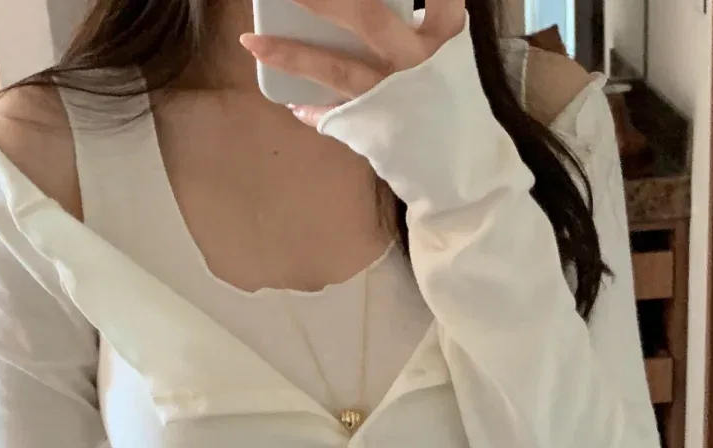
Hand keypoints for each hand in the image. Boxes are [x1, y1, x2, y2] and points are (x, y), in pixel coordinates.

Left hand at [240, 0, 465, 124]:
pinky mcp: (374, 128)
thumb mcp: (446, 55)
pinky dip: (311, 110)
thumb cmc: (448, 100)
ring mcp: (391, 97)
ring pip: (335, 70)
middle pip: (365, 15)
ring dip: (290, 55)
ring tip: (252, 42)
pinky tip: (291, 103)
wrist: (460, 166)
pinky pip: (333, 116)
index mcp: (441, 36)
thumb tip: (377, 10)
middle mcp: (415, 63)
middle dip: (321, 1)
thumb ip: (422, 26)